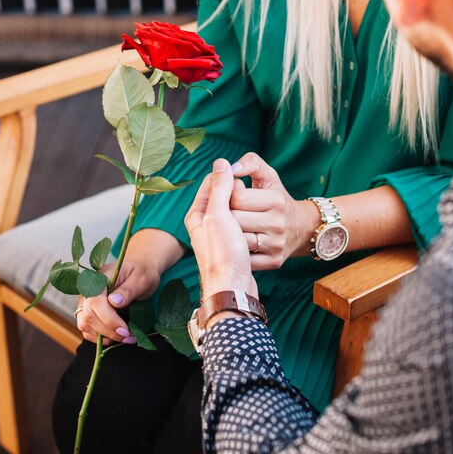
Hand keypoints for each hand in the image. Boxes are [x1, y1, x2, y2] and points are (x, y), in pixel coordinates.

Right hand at [74, 258, 160, 344]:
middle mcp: (88, 289)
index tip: (124, 330)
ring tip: (125, 337)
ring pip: (85, 325)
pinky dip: (99, 337)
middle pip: (89, 316)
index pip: (95, 300)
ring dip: (105, 336)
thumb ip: (128, 289)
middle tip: (129, 336)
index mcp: (101, 277)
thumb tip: (114, 302)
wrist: (140, 270)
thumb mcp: (142, 279)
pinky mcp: (87, 310)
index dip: (108, 319)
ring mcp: (86, 300)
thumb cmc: (142, 273)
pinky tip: (115, 337)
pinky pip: (87, 329)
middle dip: (109, 331)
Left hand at [185, 159, 257, 299]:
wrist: (234, 292)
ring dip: (247, 226)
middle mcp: (209, 226)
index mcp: (198, 214)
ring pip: (243, 217)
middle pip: (231, 201)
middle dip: (238, 208)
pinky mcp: (242, 251)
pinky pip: (252, 235)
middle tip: (237, 223)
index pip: (216, 184)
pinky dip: (254, 239)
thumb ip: (221, 187)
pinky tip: (252, 248)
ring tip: (243, 240)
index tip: (238, 191)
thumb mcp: (218, 216)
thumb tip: (222, 161)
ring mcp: (227, 240)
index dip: (229, 184)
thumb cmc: (221, 255)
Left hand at [230, 153, 319, 269]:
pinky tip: (242, 244)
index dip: (229, 195)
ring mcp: (277, 244)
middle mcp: (278, 223)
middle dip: (228, 215)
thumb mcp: (269, 176)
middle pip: (235, 219)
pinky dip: (240, 251)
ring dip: (231, 234)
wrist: (301, 229)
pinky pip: (245, 257)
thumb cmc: (277, 198)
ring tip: (235, 229)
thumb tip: (232, 167)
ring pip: (238, 240)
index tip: (233, 196)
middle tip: (232, 213)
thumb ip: (251, 163)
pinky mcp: (274, 261)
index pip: (236, 197)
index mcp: (276, 200)